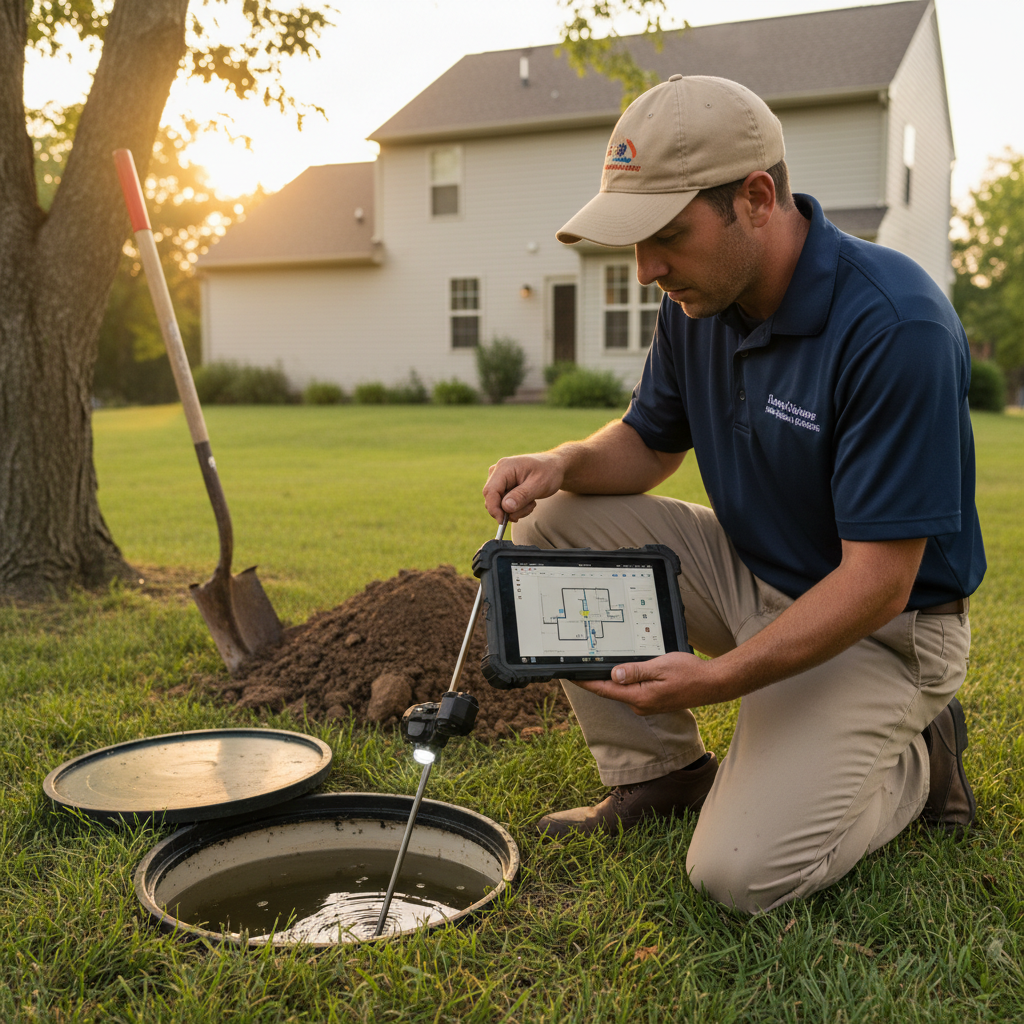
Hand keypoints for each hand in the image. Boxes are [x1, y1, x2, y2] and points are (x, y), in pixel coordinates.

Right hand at [482, 452, 565, 521]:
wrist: (553, 467)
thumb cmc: (548, 472)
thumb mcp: (539, 484)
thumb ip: (521, 496)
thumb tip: (505, 507)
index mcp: (504, 468)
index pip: (490, 491)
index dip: (494, 508)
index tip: (503, 521)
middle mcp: (497, 471)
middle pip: (493, 499)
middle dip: (510, 509)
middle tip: (530, 506)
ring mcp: (498, 479)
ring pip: (498, 504)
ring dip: (515, 509)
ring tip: (532, 502)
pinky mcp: (502, 486)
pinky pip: (502, 503)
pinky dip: (515, 508)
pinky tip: (528, 501)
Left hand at [574, 651, 715, 714]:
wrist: (712, 684)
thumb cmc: (689, 673)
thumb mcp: (660, 666)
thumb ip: (635, 671)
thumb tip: (613, 675)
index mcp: (639, 697)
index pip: (604, 690)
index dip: (585, 683)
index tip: (570, 676)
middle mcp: (640, 705)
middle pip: (610, 691)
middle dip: (595, 679)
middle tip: (579, 665)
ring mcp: (647, 705)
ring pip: (622, 690)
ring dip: (610, 679)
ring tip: (596, 665)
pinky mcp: (653, 701)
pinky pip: (633, 691)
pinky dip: (624, 681)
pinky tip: (621, 671)